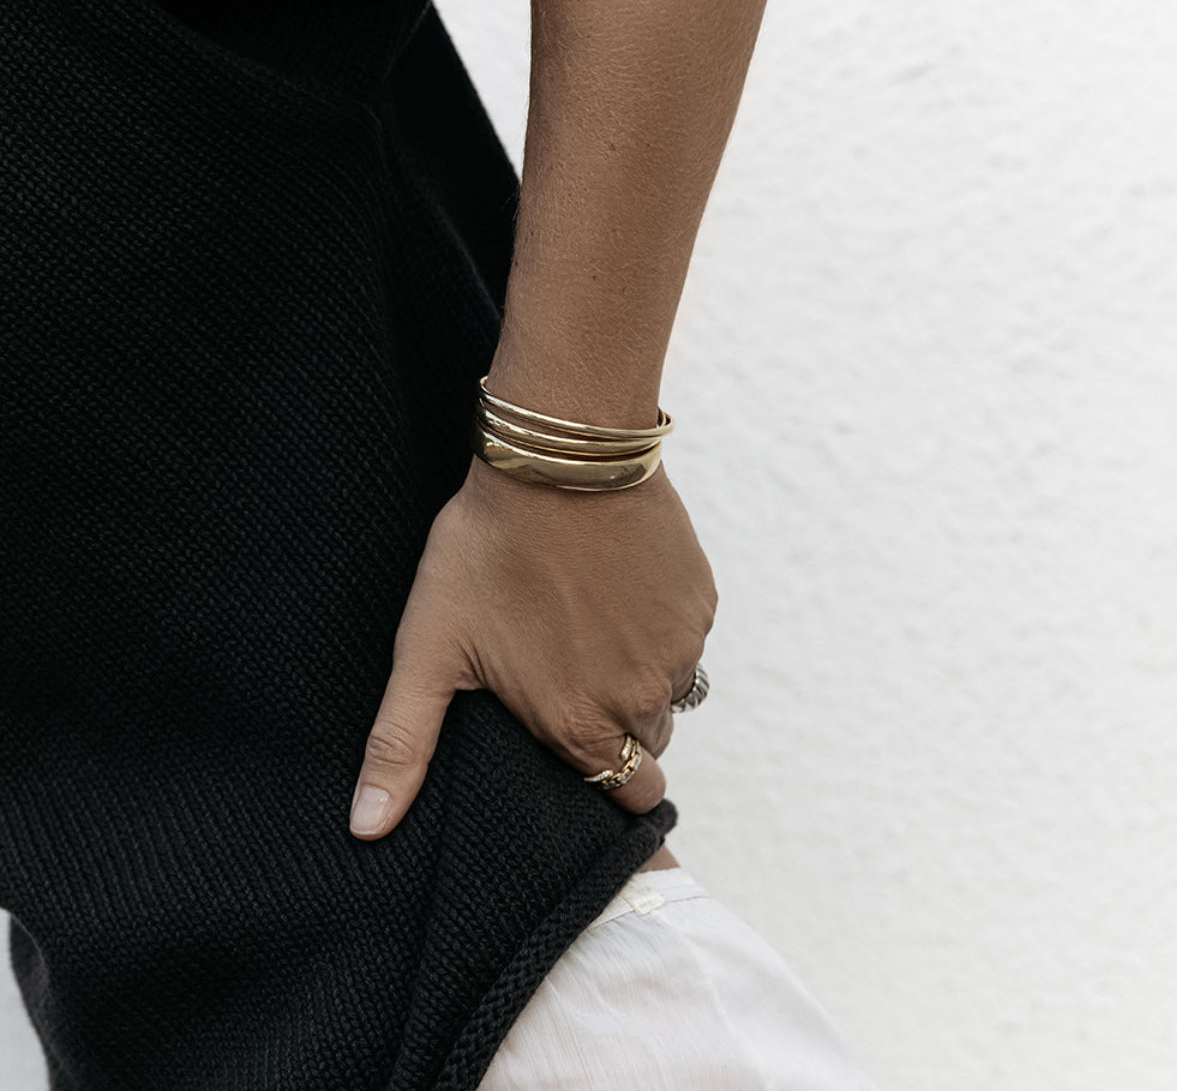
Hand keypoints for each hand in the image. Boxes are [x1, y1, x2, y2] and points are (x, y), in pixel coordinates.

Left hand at [348, 454, 717, 838]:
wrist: (556, 460)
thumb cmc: (485, 551)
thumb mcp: (428, 647)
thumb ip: (402, 744)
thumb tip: (366, 829)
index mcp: (579, 726)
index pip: (627, 794)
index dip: (606, 776)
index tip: (578, 741)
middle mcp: (641, 698)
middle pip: (650, 746)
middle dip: (620, 727)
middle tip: (573, 677)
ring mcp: (679, 646)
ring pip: (672, 691)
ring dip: (641, 676)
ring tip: (591, 629)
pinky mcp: (699, 600)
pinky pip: (688, 637)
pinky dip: (660, 627)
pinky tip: (619, 591)